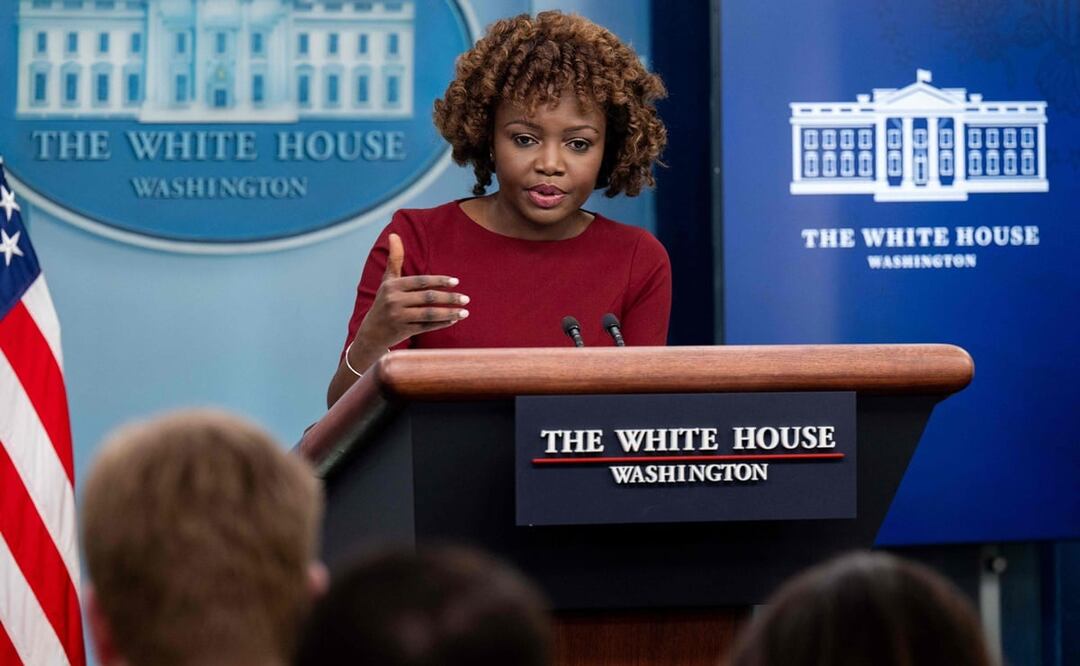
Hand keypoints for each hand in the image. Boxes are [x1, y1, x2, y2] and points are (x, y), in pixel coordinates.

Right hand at [352, 232, 469, 351]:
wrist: (372, 332)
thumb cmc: (384, 301)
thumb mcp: (387, 280)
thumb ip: (395, 258)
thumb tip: (393, 234)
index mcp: (392, 286)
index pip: (420, 281)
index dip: (439, 281)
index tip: (456, 282)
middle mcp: (393, 301)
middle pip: (427, 298)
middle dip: (449, 298)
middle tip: (466, 299)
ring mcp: (398, 317)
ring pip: (429, 314)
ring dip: (449, 313)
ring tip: (465, 312)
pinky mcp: (403, 331)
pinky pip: (426, 327)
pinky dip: (441, 324)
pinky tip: (453, 320)